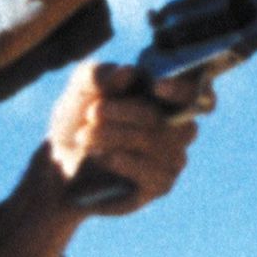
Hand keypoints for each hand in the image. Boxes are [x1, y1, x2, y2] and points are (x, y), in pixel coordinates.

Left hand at [45, 62, 209, 215]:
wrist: (60, 161)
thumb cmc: (79, 117)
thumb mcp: (81, 89)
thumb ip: (100, 75)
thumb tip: (127, 72)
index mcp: (166, 96)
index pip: (196, 91)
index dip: (183, 89)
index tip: (157, 86)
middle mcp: (177, 126)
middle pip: (171, 118)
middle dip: (129, 112)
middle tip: (93, 111)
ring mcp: (172, 156)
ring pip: (158, 143)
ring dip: (118, 136)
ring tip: (83, 135)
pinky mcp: (160, 185)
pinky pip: (156, 174)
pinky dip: (128, 163)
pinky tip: (104, 157)